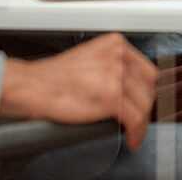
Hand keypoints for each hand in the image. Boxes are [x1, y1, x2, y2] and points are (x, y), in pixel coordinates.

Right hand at [0, 33, 157, 149]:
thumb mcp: (90, 58)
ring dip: (141, 122)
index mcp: (115, 44)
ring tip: (133, 131)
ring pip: (144, 104)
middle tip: (137, 118)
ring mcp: (116, 76)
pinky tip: (131, 138)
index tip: (143, 100)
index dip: (146, 89)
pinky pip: (135, 119)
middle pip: (148, 86)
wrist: (32, 86)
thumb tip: (130, 83)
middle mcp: (118, 56)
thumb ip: (112, 65)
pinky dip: (136, 132)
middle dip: (144, 105)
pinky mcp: (111, 97)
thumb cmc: (53, 77)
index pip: (146, 69)